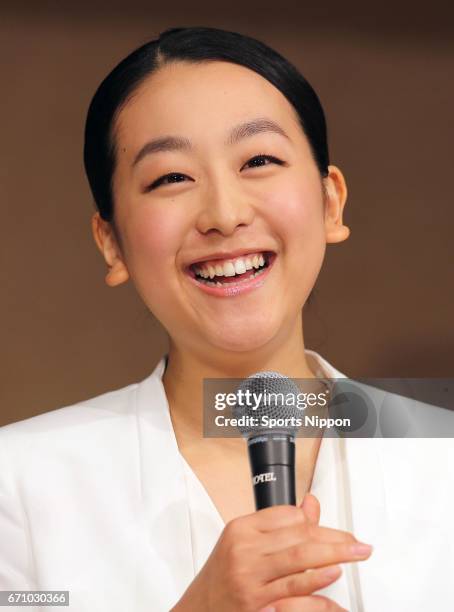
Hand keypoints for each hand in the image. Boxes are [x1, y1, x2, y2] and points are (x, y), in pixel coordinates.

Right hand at [172, 493, 371, 611]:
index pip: (287, 516)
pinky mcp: (256, 603)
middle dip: (334, 538)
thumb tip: (311, 503)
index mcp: (242, 529)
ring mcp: (249, 577)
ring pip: (300, 558)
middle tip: (358, 543)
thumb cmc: (223, 576)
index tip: (336, 531)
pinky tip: (333, 575)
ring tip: (356, 553)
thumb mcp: (244, 543)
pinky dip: (317, 583)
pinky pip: (293, 590)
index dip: (316, 522)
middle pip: (299, 535)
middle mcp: (244, 550)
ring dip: (335, 555)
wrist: (197, 610)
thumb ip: (279, 525)